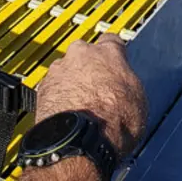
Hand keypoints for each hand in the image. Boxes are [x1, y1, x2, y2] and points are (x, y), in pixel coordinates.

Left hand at [36, 34, 147, 158]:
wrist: (82, 139)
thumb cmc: (113, 121)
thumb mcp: (138, 99)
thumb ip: (127, 82)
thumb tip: (126, 86)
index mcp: (109, 52)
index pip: (111, 41)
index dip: (113, 55)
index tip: (114, 64)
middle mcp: (82, 54)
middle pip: (84, 54)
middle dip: (89, 68)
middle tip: (98, 90)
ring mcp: (60, 69)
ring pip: (65, 70)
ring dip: (71, 83)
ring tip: (81, 107)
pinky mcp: (43, 87)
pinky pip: (52, 88)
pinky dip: (58, 98)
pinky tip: (67, 114)